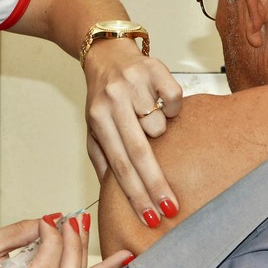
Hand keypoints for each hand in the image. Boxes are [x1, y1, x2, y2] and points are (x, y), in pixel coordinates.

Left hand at [82, 39, 182, 227]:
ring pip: (159, 125)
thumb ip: (101, 158)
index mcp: (98, 118)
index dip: (135, 193)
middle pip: (139, 152)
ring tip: (148, 118)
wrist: (107, 51)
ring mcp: (135, 84)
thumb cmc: (102, 95)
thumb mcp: (93, 127)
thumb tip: (110, 192)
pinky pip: (174, 100)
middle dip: (156, 185)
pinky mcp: (156, 70)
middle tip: (171, 209)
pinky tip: (160, 102)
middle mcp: (114, 101)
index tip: (150, 216)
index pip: (119, 165)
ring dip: (159, 130)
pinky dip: (171, 107)